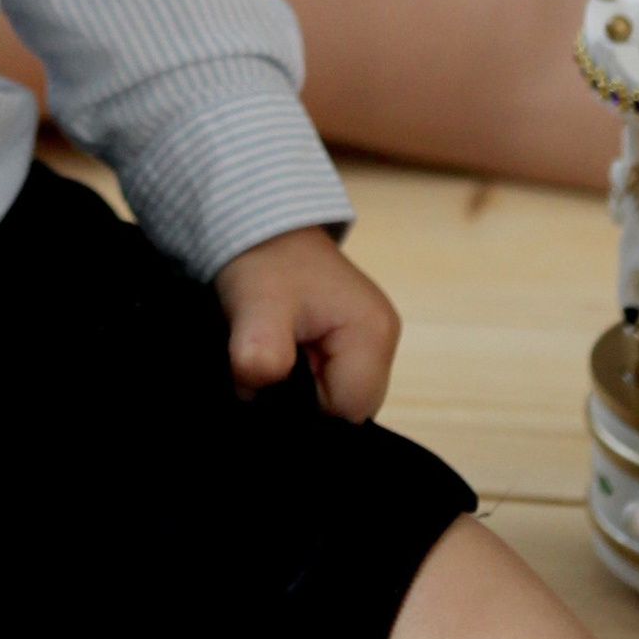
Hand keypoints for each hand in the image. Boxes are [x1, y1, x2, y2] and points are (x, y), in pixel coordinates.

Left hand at [215, 227, 400, 420]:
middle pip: (347, 409)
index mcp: (373, 335)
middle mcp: (383, 340)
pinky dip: (305, 378)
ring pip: (338, 398)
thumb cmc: (264, 260)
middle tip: (269, 364)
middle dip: (304, 401)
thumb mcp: (255, 304)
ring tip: (275, 354)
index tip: (269, 380)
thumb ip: (260, 355)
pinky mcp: (355, 340)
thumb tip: (258, 395)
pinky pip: (333, 379)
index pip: (348, 412)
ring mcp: (372, 340)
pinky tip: (284, 354)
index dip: (303, 410)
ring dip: (303, 390)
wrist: (262, 226)